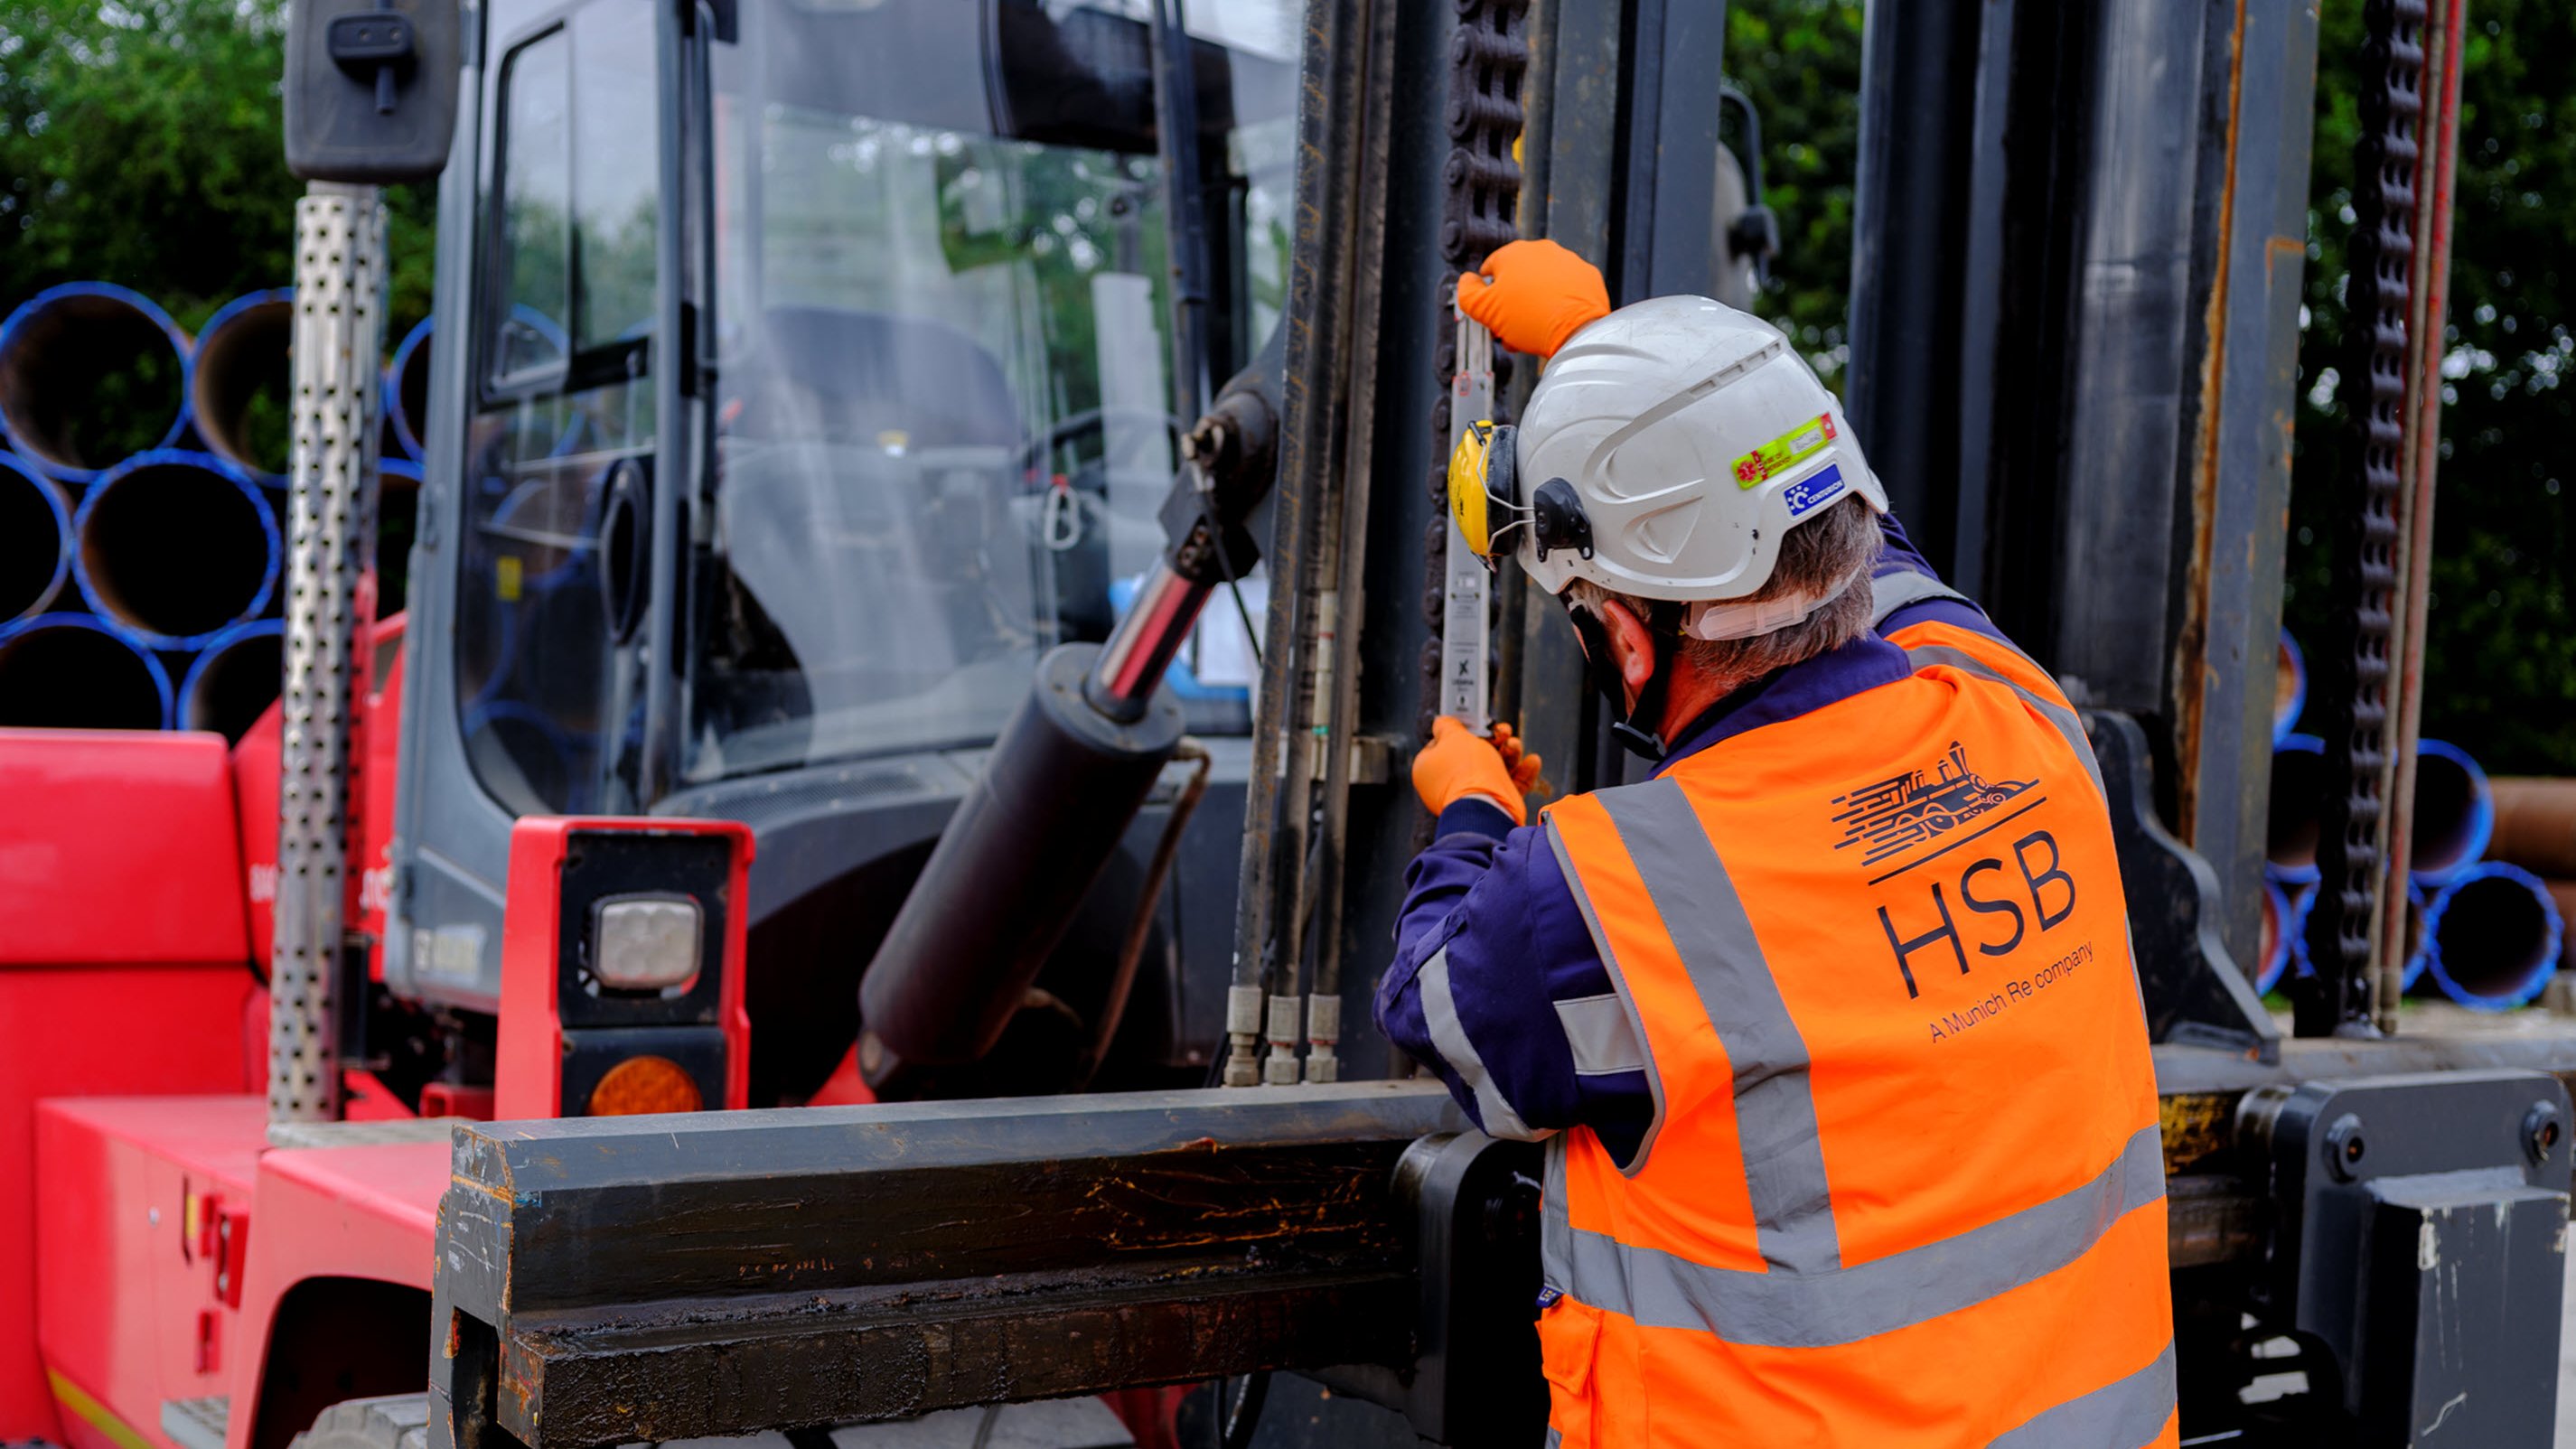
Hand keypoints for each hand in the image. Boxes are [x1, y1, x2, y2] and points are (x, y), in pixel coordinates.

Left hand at [1413, 716, 1543, 825]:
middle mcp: (1449, 783)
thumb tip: (1441, 721)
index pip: (1442, 745)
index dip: (1458, 733)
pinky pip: (1510, 783)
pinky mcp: (1495, 803)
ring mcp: (1472, 794)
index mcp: (1430, 769)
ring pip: (1494, 767)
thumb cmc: (1466, 771)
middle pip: (1474, 753)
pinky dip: (1522, 772)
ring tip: (1514, 745)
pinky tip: (1532, 761)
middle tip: (1501, 732)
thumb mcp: (1453, 737)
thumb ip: (1447, 725)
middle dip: (1492, 740)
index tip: (1473, 724)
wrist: (1488, 808)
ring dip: (1509, 752)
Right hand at [1456, 239, 1612, 358]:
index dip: (1487, 295)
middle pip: (1518, 277)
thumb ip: (1466, 293)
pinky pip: (1567, 288)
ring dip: (1535, 302)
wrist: (1576, 331)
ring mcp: (1568, 260)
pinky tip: (1556, 320)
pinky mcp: (1588, 274)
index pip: (1490, 270)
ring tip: (1534, 329)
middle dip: (1512, 302)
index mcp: (1513, 252)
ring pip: (1543, 282)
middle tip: (1512, 328)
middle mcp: (1542, 249)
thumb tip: (1467, 280)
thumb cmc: (1527, 319)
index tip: (1492, 316)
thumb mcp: (1483, 310)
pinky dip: (1560, 301)